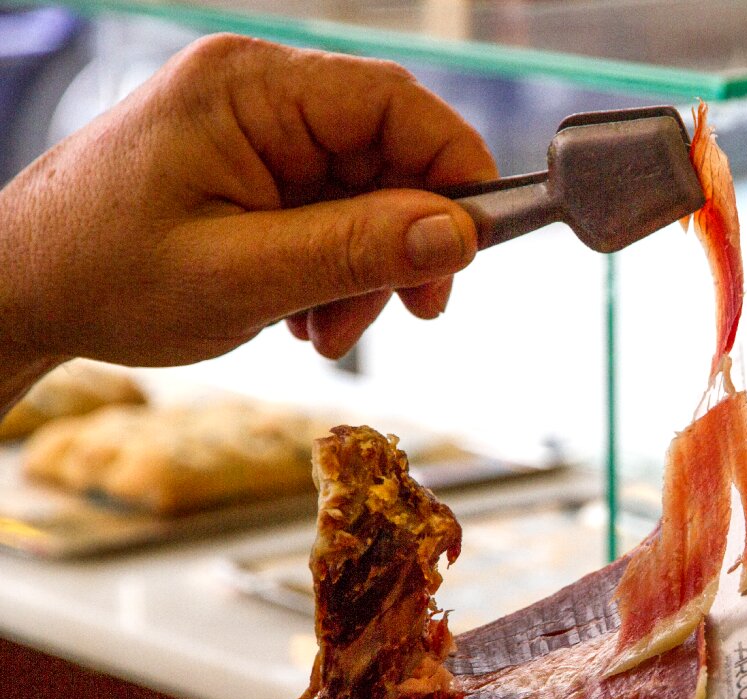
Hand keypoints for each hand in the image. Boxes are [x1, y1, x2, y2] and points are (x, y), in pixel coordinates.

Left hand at [0, 33, 495, 373]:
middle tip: (409, 312)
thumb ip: (354, 251)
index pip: (395, 102)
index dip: (452, 170)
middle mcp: (260, 94)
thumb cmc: (103, 275)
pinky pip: (334, 210)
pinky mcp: (256, 167)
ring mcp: (258, 130)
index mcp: (250, 88)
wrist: (23, 290)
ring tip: (325, 330)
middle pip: (390, 152)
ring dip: (369, 268)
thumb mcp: (240, 275)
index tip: (471, 248)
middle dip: (404, 241)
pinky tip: (302, 311)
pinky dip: (337, 268)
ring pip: (369, 191)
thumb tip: (458, 234)